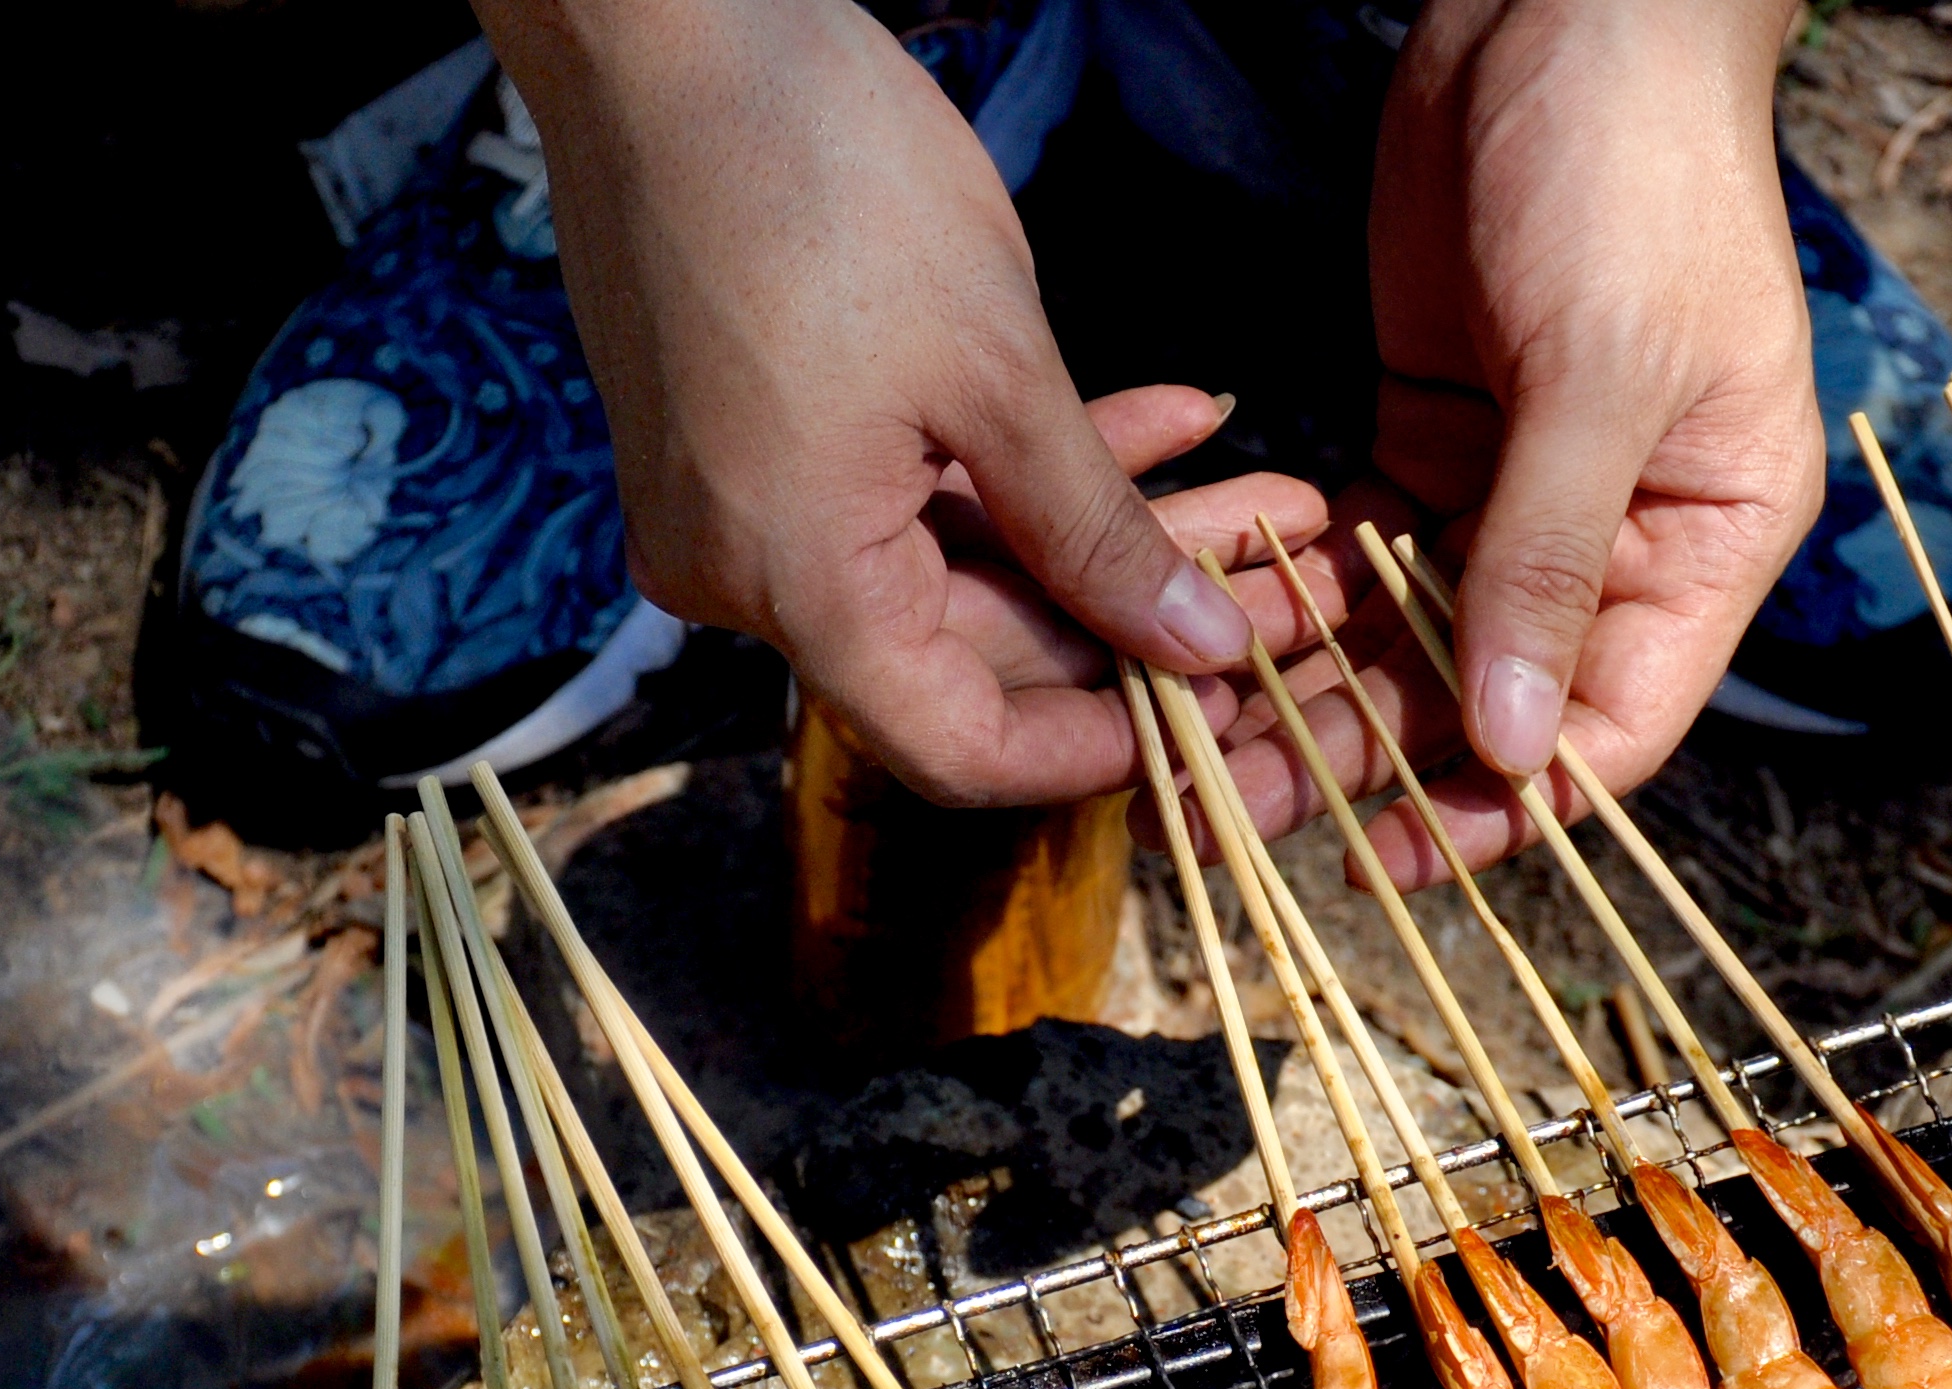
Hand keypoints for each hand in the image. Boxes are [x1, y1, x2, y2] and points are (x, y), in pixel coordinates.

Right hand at [483, 0, 1330, 805]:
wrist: (662, 24)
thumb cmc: (816, 174)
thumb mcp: (997, 368)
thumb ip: (1098, 532)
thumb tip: (1199, 650)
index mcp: (788, 583)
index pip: (957, 747)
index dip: (1099, 752)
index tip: (1219, 721)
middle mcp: (743, 574)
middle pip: (973, 650)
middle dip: (1139, 614)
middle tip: (1288, 581)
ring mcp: (740, 504)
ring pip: (962, 559)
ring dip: (1106, 529)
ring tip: (1265, 491)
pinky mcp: (752, 433)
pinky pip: (911, 488)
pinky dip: (1025, 464)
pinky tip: (1174, 418)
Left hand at [1189, 0, 1822, 881]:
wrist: (1568, 8)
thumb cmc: (1633, 174)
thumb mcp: (1603, 370)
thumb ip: (1550, 557)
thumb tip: (1514, 749)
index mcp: (1707, 540)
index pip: (1611, 727)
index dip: (1508, 805)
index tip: (1394, 855)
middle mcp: (1616, 537)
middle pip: (1492, 699)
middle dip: (1373, 762)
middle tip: (1239, 807)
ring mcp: (1515, 491)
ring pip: (1410, 641)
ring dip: (1312, 698)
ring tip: (1198, 753)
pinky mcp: (1430, 437)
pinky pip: (1355, 557)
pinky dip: (1291, 601)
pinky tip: (1210, 644)